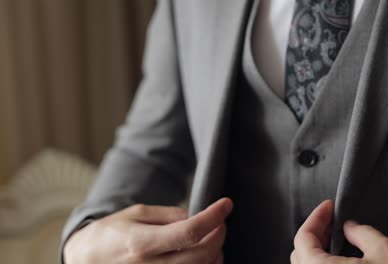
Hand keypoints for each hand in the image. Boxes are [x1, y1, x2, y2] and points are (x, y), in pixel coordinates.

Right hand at [64, 198, 232, 263]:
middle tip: (220, 221)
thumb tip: (195, 216)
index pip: (190, 231)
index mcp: (142, 243)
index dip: (214, 216)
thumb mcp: (135, 214)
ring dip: (216, 252)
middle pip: (202, 254)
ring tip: (212, 237)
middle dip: (219, 234)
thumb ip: (168, 216)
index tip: (226, 204)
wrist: (85, 260)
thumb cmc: (108, 235)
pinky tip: (203, 255)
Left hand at [291, 200, 387, 263]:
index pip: (303, 239)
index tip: (328, 207)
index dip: (316, 218)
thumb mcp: (384, 251)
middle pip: (301, 254)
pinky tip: (341, 260)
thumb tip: (349, 227)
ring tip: (336, 237)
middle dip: (315, 233)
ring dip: (318, 251)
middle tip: (331, 219)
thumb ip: (361, 232)